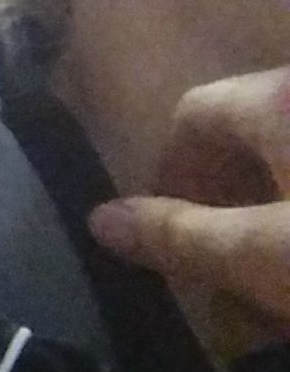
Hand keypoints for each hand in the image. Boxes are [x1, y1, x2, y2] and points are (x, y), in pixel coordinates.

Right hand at [88, 67, 289, 333]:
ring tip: (275, 271)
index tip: (171, 231)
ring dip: (275, 209)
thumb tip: (98, 218)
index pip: (196, 112)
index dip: (170, 171)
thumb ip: (179, 235)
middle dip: (227, 196)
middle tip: (228, 260)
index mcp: (279, 100)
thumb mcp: (261, 255)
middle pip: (251, 133)